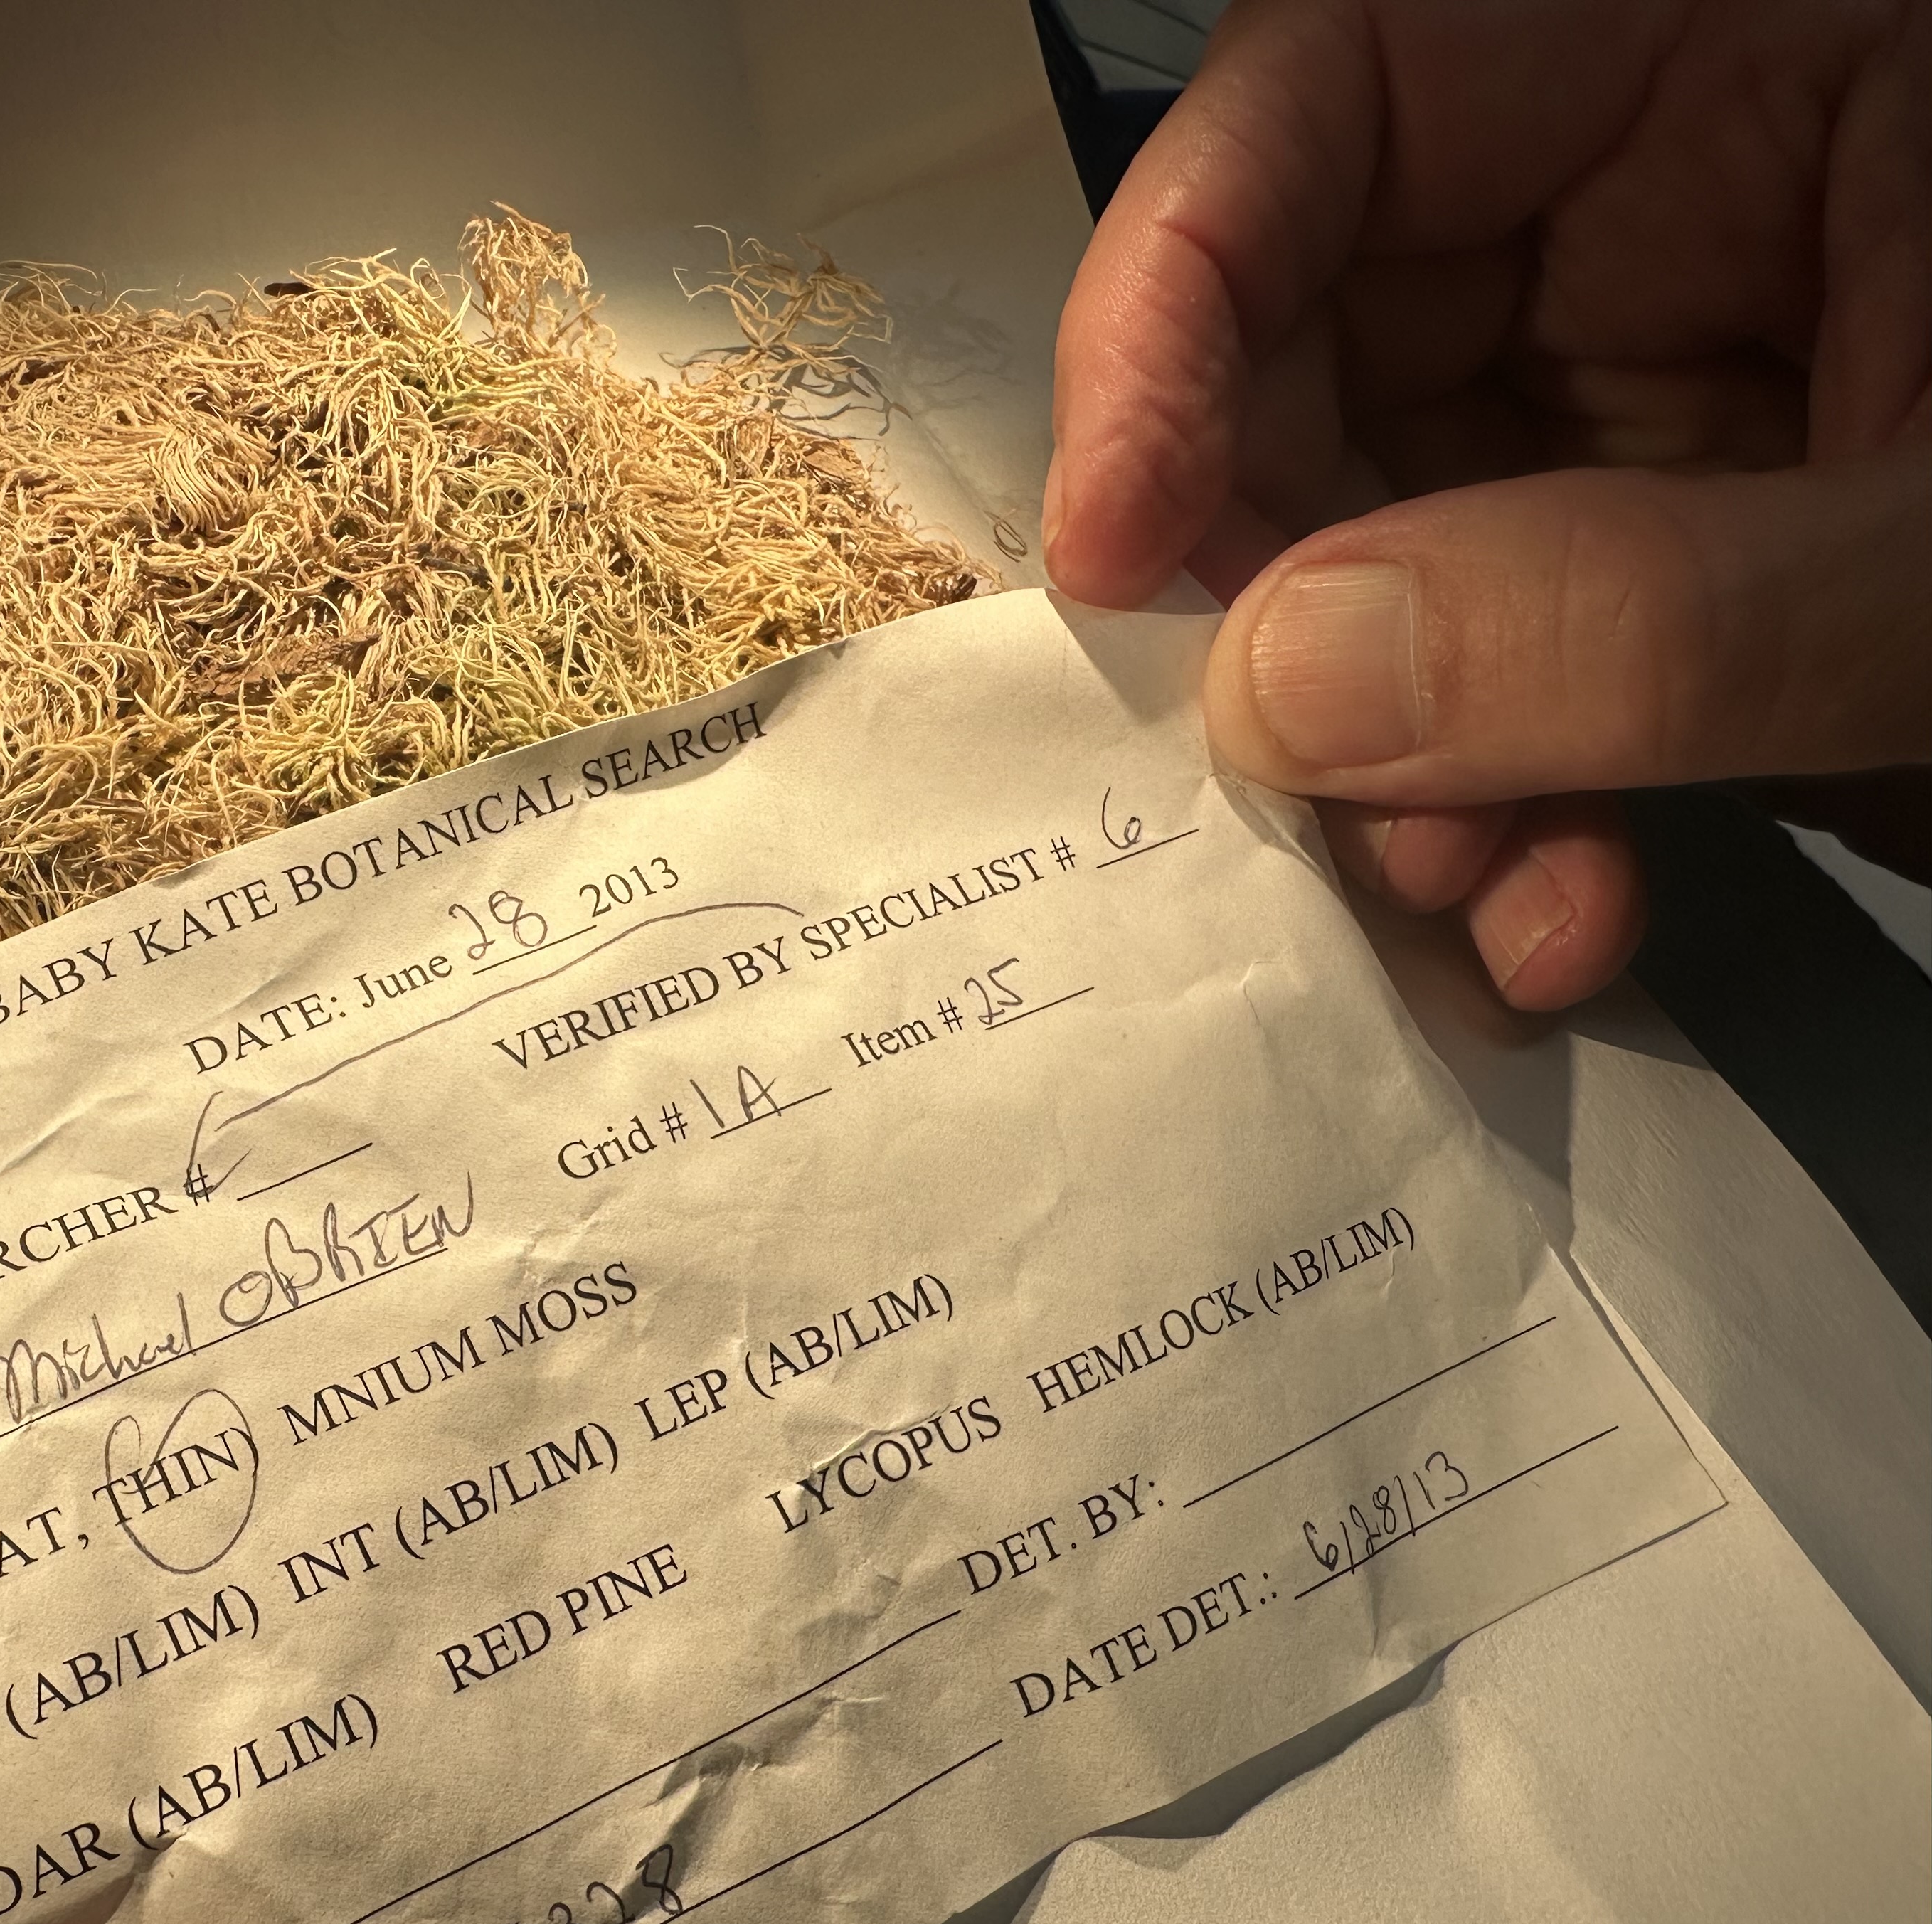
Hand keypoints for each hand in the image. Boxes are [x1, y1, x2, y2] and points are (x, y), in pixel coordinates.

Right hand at [1047, 0, 1931, 1007]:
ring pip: (1384, 548)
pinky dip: (1502, 812)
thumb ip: (1649, 612)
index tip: (1110, 553)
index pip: (1330, 102)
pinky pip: (1500, 668)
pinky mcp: (1676, 552)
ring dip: (1394, 763)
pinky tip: (1555, 916)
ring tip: (1461, 904)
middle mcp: (1653, 197)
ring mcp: (1654, 387)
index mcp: (1733, 46)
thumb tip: (1285, 694)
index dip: (1169, 310)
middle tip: (1295, 796)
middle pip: (1316, 355)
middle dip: (1285, 605)